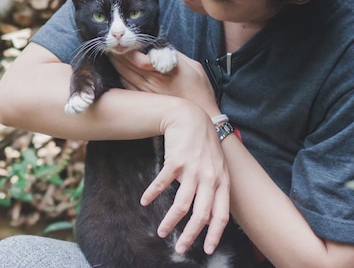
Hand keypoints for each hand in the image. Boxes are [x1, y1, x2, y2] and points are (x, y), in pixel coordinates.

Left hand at [111, 50, 218, 115]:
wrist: (201, 115)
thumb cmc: (199, 89)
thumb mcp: (192, 65)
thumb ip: (174, 55)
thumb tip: (159, 46)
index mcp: (163, 70)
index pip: (137, 58)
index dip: (126, 50)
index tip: (122, 42)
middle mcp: (152, 81)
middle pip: (127, 66)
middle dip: (117, 55)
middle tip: (109, 46)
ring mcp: (147, 92)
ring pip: (125, 76)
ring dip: (116, 65)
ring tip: (110, 56)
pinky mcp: (146, 100)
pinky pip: (128, 87)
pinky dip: (121, 78)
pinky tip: (117, 71)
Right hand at [143, 103, 230, 254]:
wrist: (189, 117)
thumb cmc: (202, 143)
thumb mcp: (217, 165)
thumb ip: (215, 187)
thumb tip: (208, 213)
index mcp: (222, 182)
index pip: (221, 215)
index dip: (215, 235)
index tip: (207, 250)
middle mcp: (210, 178)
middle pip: (201, 215)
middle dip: (190, 236)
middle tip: (180, 249)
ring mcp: (192, 170)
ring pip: (182, 205)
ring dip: (170, 222)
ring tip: (161, 232)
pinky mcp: (175, 161)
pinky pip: (163, 184)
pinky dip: (152, 194)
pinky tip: (145, 201)